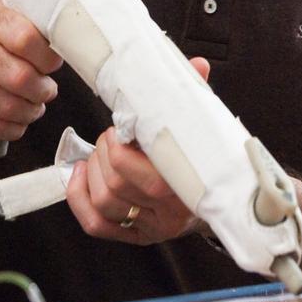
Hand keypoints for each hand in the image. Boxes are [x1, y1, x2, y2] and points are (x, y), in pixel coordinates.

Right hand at [0, 0, 60, 141]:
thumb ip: (23, 17)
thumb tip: (65, 37)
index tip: (53, 64)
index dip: (48, 57)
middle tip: (48, 91)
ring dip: (29, 111)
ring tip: (35, 108)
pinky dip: (9, 128)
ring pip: (3, 103)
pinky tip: (17, 123)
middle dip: (42, 90)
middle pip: (17, 75)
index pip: (25, 37)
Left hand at [65, 56, 210, 245]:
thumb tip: (197, 65)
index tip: (121, 128)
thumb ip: (195, 98)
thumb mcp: (203, 130)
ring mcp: (150, 227)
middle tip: (110, 137)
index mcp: (186, 188)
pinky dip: (79, 198)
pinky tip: (80, 176)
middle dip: (103, 154)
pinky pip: (96, 225)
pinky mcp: (135, 236)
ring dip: (91, 172)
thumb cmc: (205, 162)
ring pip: (104, 203)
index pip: (142, 175)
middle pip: (116, 186)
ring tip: (99, 154)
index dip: (119, 148)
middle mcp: (168, 213)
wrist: (222, 202)